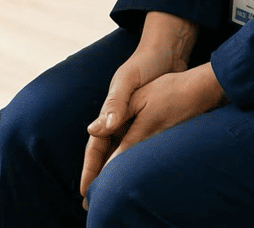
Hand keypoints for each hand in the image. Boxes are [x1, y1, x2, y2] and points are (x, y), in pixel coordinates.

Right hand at [80, 13, 209, 198]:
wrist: (168, 52)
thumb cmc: (145, 64)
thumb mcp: (127, 82)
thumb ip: (114, 104)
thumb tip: (96, 130)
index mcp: (109, 112)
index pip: (95, 147)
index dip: (90, 169)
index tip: (85, 191)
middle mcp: (118, 119)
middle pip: (106, 154)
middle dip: (99, 177)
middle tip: (94, 202)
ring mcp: (133, 121)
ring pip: (121, 154)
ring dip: (116, 173)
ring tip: (114, 195)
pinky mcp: (149, 121)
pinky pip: (138, 148)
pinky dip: (134, 164)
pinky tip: (139, 176)